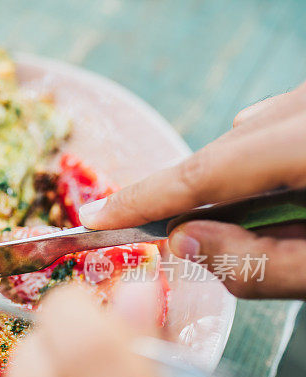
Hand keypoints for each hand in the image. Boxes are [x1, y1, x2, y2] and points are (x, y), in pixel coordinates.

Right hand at [78, 83, 305, 298]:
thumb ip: (258, 263)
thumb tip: (185, 239)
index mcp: (305, 144)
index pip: (201, 174)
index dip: (141, 199)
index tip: (95, 218)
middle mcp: (304, 109)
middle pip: (218, 153)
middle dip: (195, 200)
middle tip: (196, 243)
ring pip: (243, 138)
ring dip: (234, 184)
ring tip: (279, 226)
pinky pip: (269, 127)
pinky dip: (258, 163)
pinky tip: (289, 191)